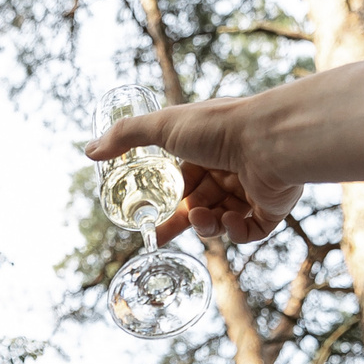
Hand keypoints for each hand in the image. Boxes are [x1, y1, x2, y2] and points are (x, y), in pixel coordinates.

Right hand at [85, 95, 301, 245]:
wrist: (270, 140)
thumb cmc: (219, 128)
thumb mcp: (163, 127)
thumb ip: (125, 136)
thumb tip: (89, 151)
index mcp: (208, 148)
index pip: (182, 180)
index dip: (165, 200)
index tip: (147, 219)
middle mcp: (231, 167)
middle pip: (199, 203)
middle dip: (181, 220)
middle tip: (162, 235)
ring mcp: (254, 188)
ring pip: (221, 219)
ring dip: (206, 224)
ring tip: (203, 216)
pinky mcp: (274, 208)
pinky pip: (251, 231)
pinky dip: (236, 232)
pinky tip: (229, 220)